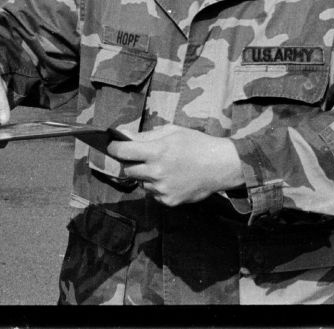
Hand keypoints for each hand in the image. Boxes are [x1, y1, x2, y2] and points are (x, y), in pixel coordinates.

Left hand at [103, 124, 245, 206]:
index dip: (114, 148)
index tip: (112, 146)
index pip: (122, 151)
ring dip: (146, 176)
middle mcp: (157, 172)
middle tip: (143, 157)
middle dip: (132, 163)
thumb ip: (145, 135)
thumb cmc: (196, 144)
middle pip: (128, 170)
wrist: (220, 166)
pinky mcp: (169, 201)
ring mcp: (162, 189)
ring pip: (141, 183)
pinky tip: (172, 179)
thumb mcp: (172, 132)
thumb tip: (122, 135)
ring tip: (164, 168)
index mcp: (157, 151)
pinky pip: (153, 194)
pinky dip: (157, 187)